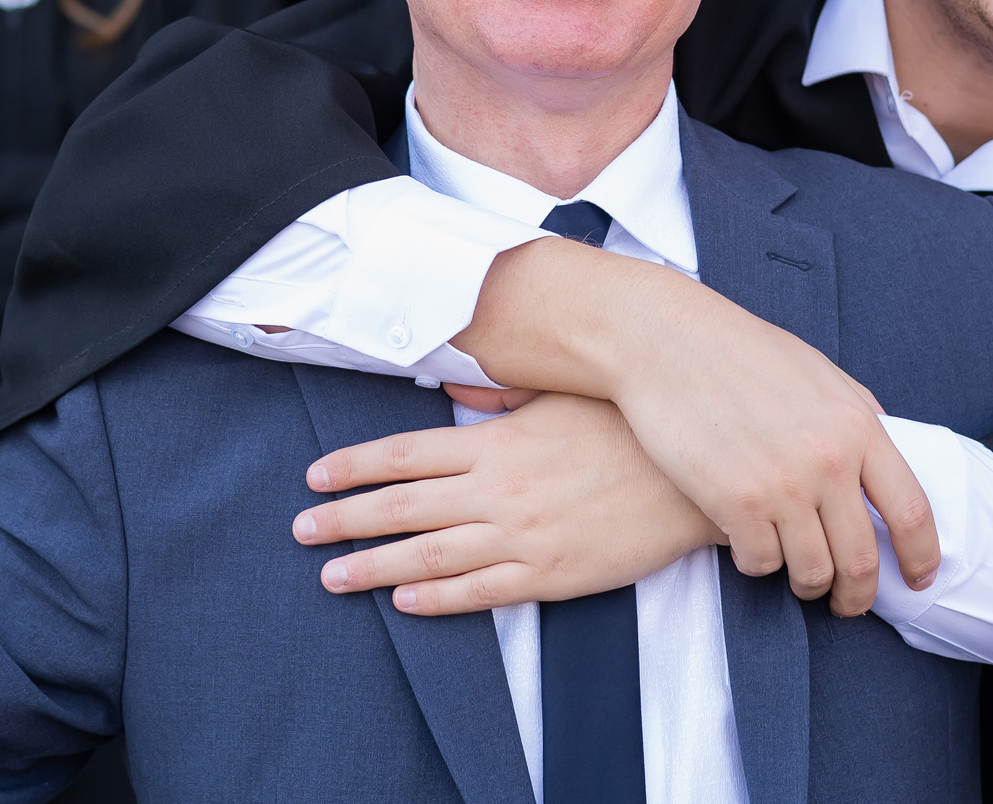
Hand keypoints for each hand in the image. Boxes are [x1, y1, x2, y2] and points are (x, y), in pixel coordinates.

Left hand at [294, 393, 718, 613]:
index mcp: (498, 442)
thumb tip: (461, 391)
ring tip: (333, 575)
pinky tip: (405, 602)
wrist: (691, 477)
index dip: (355, 467)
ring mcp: (523, 536)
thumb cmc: (629, 427)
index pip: (407, 454)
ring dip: (375, 566)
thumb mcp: (562, 396)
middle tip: (302, 530)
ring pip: (431, 556)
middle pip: (404, 507)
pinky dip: (439, 599)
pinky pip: (482, 591)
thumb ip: (506, 398)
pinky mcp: (551, 573)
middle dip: (346, 519)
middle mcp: (499, 489)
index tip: (316, 476)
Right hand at [462, 238, 939, 616]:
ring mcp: (783, 484)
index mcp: (857, 424)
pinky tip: (746, 542)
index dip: (922, 556)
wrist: (664, 340)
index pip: (912, 511)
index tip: (918, 579)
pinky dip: (756, 561)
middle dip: (857, 595)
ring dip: (805, 582)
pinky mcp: (735, 502)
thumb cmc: (737, 351)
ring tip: (795, 576)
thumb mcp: (816, 374)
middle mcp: (829, 459)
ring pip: (812, 571)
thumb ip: (853, 421)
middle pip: (862, 559)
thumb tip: (881, 465)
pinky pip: (760, 562)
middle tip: (846, 603)